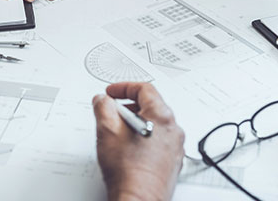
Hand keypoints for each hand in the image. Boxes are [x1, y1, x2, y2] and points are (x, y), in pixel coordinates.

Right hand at [93, 83, 184, 200]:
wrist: (139, 200)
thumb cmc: (129, 171)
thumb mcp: (107, 130)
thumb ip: (103, 107)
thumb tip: (103, 100)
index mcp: (162, 116)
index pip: (144, 89)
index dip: (124, 87)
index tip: (111, 92)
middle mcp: (173, 130)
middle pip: (151, 106)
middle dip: (129, 106)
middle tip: (112, 111)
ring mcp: (175, 147)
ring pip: (155, 125)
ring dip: (136, 123)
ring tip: (118, 132)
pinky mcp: (172, 162)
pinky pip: (158, 142)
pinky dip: (144, 139)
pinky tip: (129, 150)